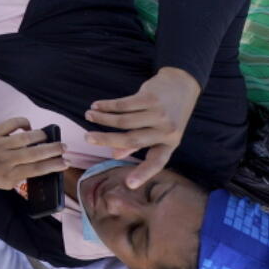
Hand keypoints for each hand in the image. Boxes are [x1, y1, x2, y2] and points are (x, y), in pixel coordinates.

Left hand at [0, 118, 66, 191]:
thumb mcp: (5, 183)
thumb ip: (22, 176)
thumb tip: (45, 165)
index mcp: (10, 176)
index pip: (36, 170)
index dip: (53, 165)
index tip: (66, 162)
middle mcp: (5, 161)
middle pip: (35, 154)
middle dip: (53, 150)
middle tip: (64, 147)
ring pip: (26, 138)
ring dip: (41, 136)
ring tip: (49, 137)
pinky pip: (12, 124)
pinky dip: (24, 123)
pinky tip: (29, 128)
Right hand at [84, 67, 200, 189]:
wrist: (182, 84)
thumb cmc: (168, 112)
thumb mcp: (158, 131)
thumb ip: (136, 144)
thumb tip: (115, 155)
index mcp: (170, 143)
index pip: (157, 162)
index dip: (143, 174)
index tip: (130, 185)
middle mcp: (166, 130)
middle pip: (131, 139)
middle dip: (106, 139)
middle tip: (87, 138)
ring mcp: (159, 113)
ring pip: (124, 120)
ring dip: (103, 118)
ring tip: (89, 115)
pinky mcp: (151, 98)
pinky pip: (123, 104)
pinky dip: (107, 106)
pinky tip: (97, 106)